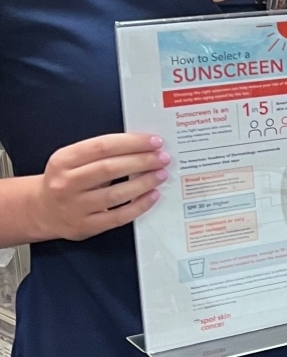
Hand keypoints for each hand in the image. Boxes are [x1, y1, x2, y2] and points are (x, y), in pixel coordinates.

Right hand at [35, 133, 169, 241]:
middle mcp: (66, 183)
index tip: (154, 141)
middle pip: (110, 169)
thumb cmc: (66, 179)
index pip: (103, 146)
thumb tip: (143, 146)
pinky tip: (152, 195)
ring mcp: (74, 207)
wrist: (41, 210)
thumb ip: (102, 152)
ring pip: (115, 194)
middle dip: (142, 162)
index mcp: (64, 160)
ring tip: (161, 174)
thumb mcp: (73, 159)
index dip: (132, 143)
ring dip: (144, 183)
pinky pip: (117, 217)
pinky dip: (139, 206)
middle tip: (162, 158)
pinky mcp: (84, 226)